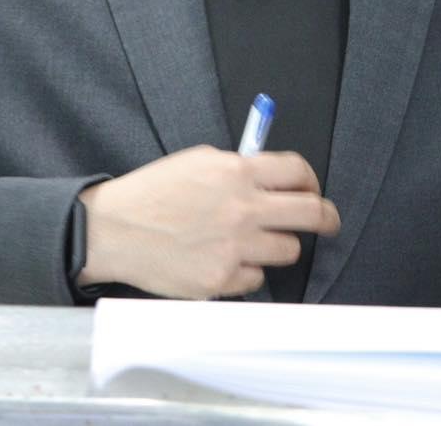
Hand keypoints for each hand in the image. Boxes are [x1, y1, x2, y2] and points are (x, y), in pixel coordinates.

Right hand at [77, 146, 338, 299]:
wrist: (115, 230)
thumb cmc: (151, 194)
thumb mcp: (195, 162)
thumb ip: (236, 166)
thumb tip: (270, 176)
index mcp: (235, 172)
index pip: (298, 172)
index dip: (311, 181)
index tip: (311, 190)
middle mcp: (241, 208)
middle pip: (312, 214)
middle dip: (325, 218)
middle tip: (325, 222)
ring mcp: (234, 246)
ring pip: (289, 250)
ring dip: (276, 245)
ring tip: (251, 241)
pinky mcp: (223, 278)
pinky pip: (257, 278)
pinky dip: (245, 270)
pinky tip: (221, 258)